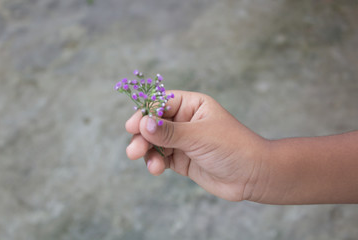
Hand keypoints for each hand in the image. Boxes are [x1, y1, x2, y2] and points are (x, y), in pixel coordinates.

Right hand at [125, 91, 268, 200]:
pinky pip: (160, 157)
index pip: (161, 103)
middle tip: (134, 151)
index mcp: (192, 105)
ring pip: (154, 142)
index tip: (132, 126)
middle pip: (154, 124)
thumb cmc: (232, 147)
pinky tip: (157, 169)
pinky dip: (155, 162)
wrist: (252, 176)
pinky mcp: (181, 159)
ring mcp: (182, 141)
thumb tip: (142, 124)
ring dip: (147, 151)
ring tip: (148, 163)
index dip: (145, 114)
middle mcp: (185, 121)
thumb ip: (169, 132)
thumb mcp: (200, 136)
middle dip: (143, 136)